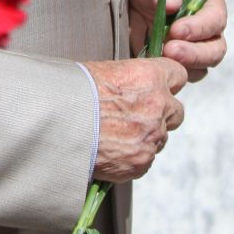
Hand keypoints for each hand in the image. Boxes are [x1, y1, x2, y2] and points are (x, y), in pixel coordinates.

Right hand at [82, 55, 186, 181]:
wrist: (55, 124)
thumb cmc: (72, 92)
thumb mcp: (103, 71)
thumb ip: (131, 78)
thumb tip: (135, 84)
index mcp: (149, 77)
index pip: (178, 74)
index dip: (167, 81)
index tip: (158, 86)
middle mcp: (158, 106)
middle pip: (176, 111)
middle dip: (162, 113)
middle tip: (137, 114)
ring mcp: (152, 137)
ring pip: (161, 138)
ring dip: (146, 136)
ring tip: (117, 134)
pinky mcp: (141, 162)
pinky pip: (146, 160)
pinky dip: (133, 157)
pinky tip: (112, 150)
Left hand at [127, 0, 227, 80]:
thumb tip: (175, 4)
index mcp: (211, 4)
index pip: (215, 20)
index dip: (199, 28)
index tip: (176, 30)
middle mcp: (208, 29)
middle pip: (215, 50)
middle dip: (194, 54)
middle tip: (169, 50)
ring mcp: (194, 48)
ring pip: (201, 67)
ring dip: (183, 66)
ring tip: (160, 58)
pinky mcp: (177, 62)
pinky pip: (182, 75)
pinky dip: (171, 73)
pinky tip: (155, 65)